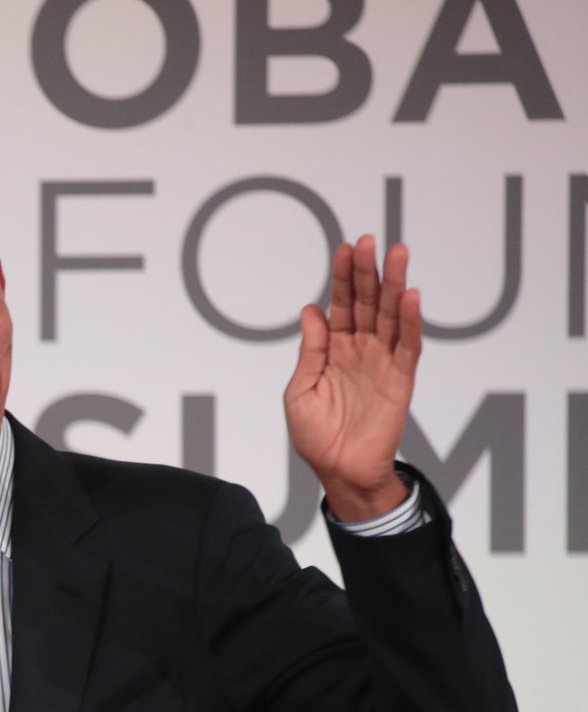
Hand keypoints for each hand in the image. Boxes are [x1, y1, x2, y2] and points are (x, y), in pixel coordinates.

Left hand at [284, 234, 418, 520]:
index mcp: (333, 349)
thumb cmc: (315, 435)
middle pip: (367, 302)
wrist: (339, 471)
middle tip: (369, 241)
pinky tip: (411, 296)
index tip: (343, 248)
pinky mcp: (400, 379)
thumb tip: (311, 309)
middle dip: (368, 271)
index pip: (340, 305)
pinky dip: (411, 321)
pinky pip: (408, 346)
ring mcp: (381, 362)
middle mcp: (360, 350)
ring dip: (395, 285)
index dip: (342, 278)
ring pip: (391, 316)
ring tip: (397, 254)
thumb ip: (310, 351)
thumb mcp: (300, 390)